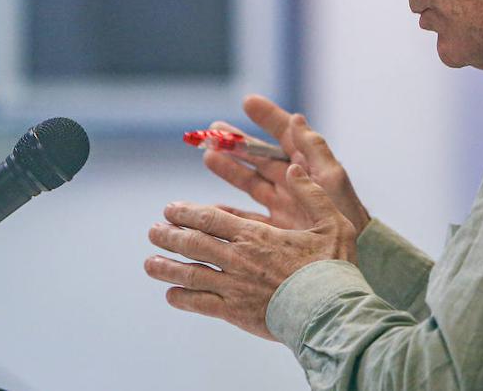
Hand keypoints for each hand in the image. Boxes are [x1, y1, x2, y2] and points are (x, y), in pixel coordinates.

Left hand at [145, 163, 357, 339]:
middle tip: (153, 231)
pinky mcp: (235, 313)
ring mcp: (234, 287)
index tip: (170, 209)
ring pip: (190, 273)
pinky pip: (201, 304)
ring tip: (149, 263)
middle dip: (170, 235)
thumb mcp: (332, 222)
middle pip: (194, 243)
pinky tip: (171, 295)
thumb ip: (311, 193)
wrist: (330, 314)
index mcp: (256, 235)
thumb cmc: (334, 268)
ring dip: (166, 266)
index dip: (187, 212)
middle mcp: (238, 258)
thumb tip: (294, 168)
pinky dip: (183, 298)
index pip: (211, 218)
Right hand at [203, 94, 370, 233]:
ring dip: (229, 168)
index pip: (285, 135)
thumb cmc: (347, 215)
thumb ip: (314, 149)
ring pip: (250, 181)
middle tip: (211, 130)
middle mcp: (293, 182)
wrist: (352, 255)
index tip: (248, 101)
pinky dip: (229, 211)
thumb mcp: (332, 178)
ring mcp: (283, 204)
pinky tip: (211, 206)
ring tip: (207, 154)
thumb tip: (296, 118)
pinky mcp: (276, 229)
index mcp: (307, 165)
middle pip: (260, 156)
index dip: (268, 117)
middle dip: (236, 143)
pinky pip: (247, 216)